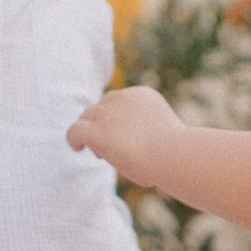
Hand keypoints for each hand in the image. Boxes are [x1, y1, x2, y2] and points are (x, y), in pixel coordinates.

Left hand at [66, 87, 182, 186]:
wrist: (173, 155)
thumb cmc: (177, 154)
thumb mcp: (166, 135)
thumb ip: (150, 133)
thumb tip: (140, 149)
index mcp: (143, 94)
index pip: (120, 101)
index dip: (118, 118)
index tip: (126, 137)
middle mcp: (123, 97)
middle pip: (101, 106)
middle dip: (103, 124)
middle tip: (113, 147)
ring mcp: (108, 114)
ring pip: (87, 117)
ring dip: (92, 133)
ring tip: (101, 154)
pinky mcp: (96, 131)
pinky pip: (75, 131)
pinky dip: (74, 139)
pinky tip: (78, 148)